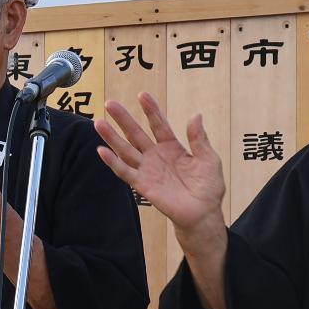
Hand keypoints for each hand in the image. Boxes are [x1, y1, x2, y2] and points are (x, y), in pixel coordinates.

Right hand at [94, 92, 225, 233]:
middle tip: (110, 103)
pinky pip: (125, 172)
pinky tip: (101, 151)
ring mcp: (147, 170)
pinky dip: (112, 162)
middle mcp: (156, 156)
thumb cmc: (208, 188)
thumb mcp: (209, 159)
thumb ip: (199, 139)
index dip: (151, 110)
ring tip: (99, 122)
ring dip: (112, 137)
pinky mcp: (142, 185)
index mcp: (172, 147)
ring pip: (125, 150)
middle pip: (136, 133)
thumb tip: (196, 116)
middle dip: (123, 118)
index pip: (158, 124)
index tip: (142, 95)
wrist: (203, 213)